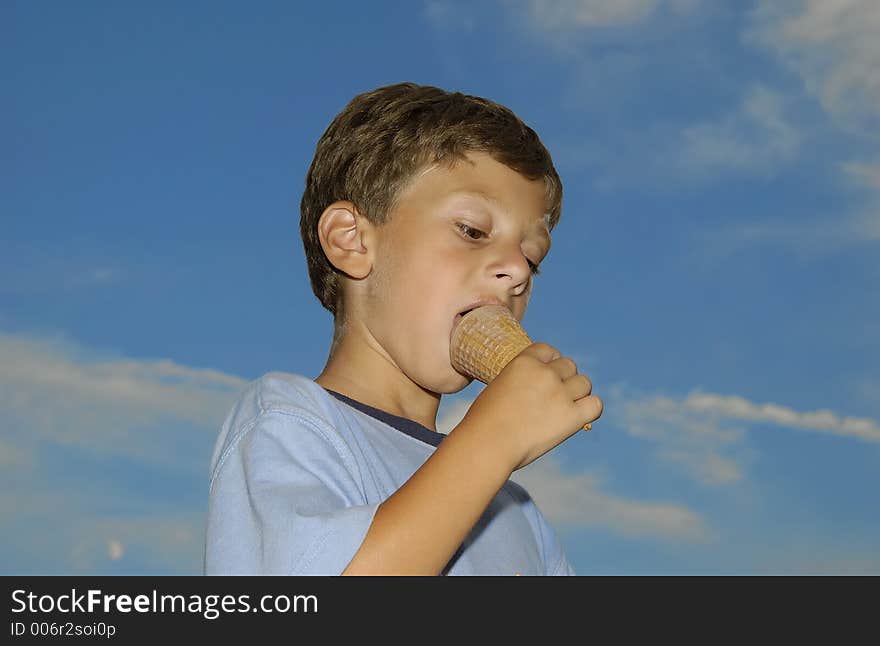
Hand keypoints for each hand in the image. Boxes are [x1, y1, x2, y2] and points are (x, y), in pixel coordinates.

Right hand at [456, 342, 602, 470]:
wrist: (487, 444)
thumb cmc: (485, 423)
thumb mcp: (499, 388)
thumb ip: (521, 381)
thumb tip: (536, 391)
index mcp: (524, 361)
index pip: (549, 351)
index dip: (552, 363)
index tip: (549, 375)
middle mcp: (545, 373)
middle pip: (570, 366)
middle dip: (564, 379)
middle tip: (554, 398)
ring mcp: (560, 393)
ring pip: (585, 383)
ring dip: (577, 394)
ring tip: (564, 409)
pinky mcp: (571, 416)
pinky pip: (595, 405)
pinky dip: (590, 409)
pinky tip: (578, 417)